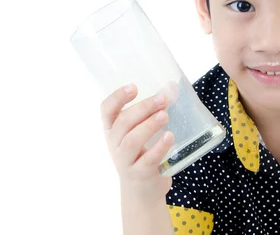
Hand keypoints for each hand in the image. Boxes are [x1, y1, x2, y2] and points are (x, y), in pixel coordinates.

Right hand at [100, 84, 174, 201]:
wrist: (142, 192)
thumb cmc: (142, 153)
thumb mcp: (143, 132)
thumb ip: (155, 110)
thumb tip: (172, 87)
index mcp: (112, 130)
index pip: (106, 110)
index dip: (117, 97)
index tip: (134, 87)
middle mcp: (115, 144)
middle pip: (123, 123)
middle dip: (143, 108)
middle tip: (162, 99)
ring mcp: (125, 161)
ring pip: (131, 141)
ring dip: (148, 126)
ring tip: (164, 116)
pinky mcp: (140, 174)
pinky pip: (147, 160)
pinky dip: (159, 147)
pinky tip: (169, 137)